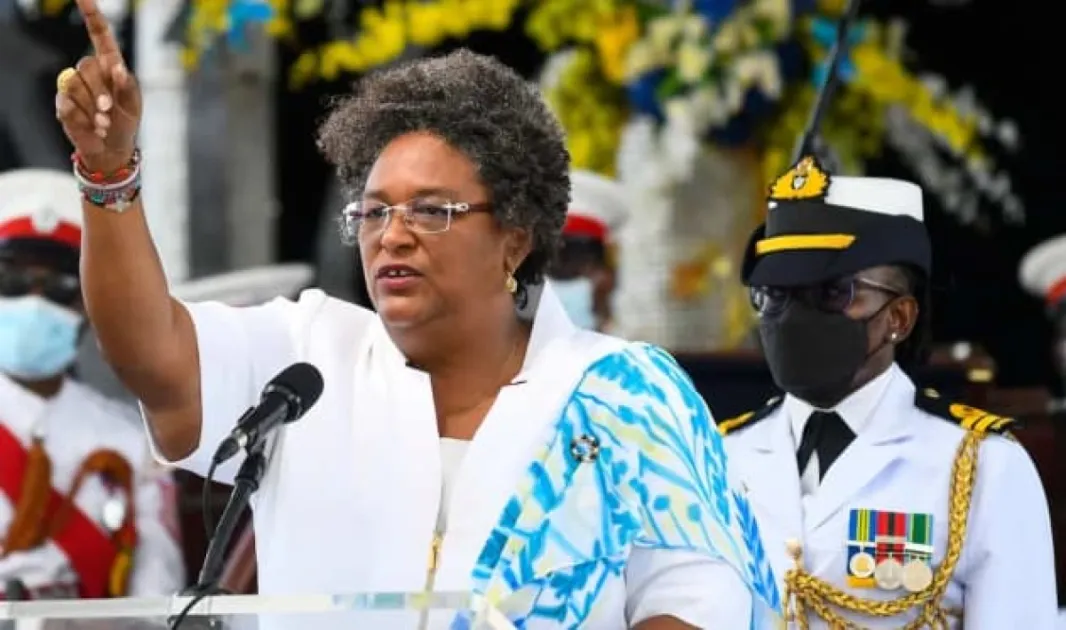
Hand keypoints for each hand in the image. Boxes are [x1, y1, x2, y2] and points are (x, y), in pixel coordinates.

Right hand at [55, 0, 141, 173]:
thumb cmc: (126, 124)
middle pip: (87, 66)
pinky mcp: (63, 102)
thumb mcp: (134, 106)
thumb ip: (127, 86)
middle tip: (109, 111)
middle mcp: (91, 72)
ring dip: (92, 108)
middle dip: (100, 91)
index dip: (92, 14)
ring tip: (103, 123)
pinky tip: (91, 127)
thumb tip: (117, 67)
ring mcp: (74, 86)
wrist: (111, 149)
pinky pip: (66, 103)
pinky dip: (82, 118)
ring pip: (75, 85)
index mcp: (111, 65)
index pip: (99, 35)